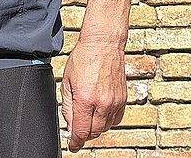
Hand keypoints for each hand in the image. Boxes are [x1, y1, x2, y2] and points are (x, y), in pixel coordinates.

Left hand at [60, 37, 127, 151]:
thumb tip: (69, 124)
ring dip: (96, 127)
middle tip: (77, 130)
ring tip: (87, 117)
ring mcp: (115, 102)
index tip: (73, 146)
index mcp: (86, 99)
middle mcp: (102, 103)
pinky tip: (100, 113)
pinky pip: (116, 119)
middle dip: (84, 134)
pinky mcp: (123, 99)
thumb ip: (67, 106)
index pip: (81, 131)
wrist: (103, 45)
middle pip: (94, 132)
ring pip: (105, 127)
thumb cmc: (84, 58)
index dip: (75, 142)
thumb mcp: (67, 81)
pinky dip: (107, 120)